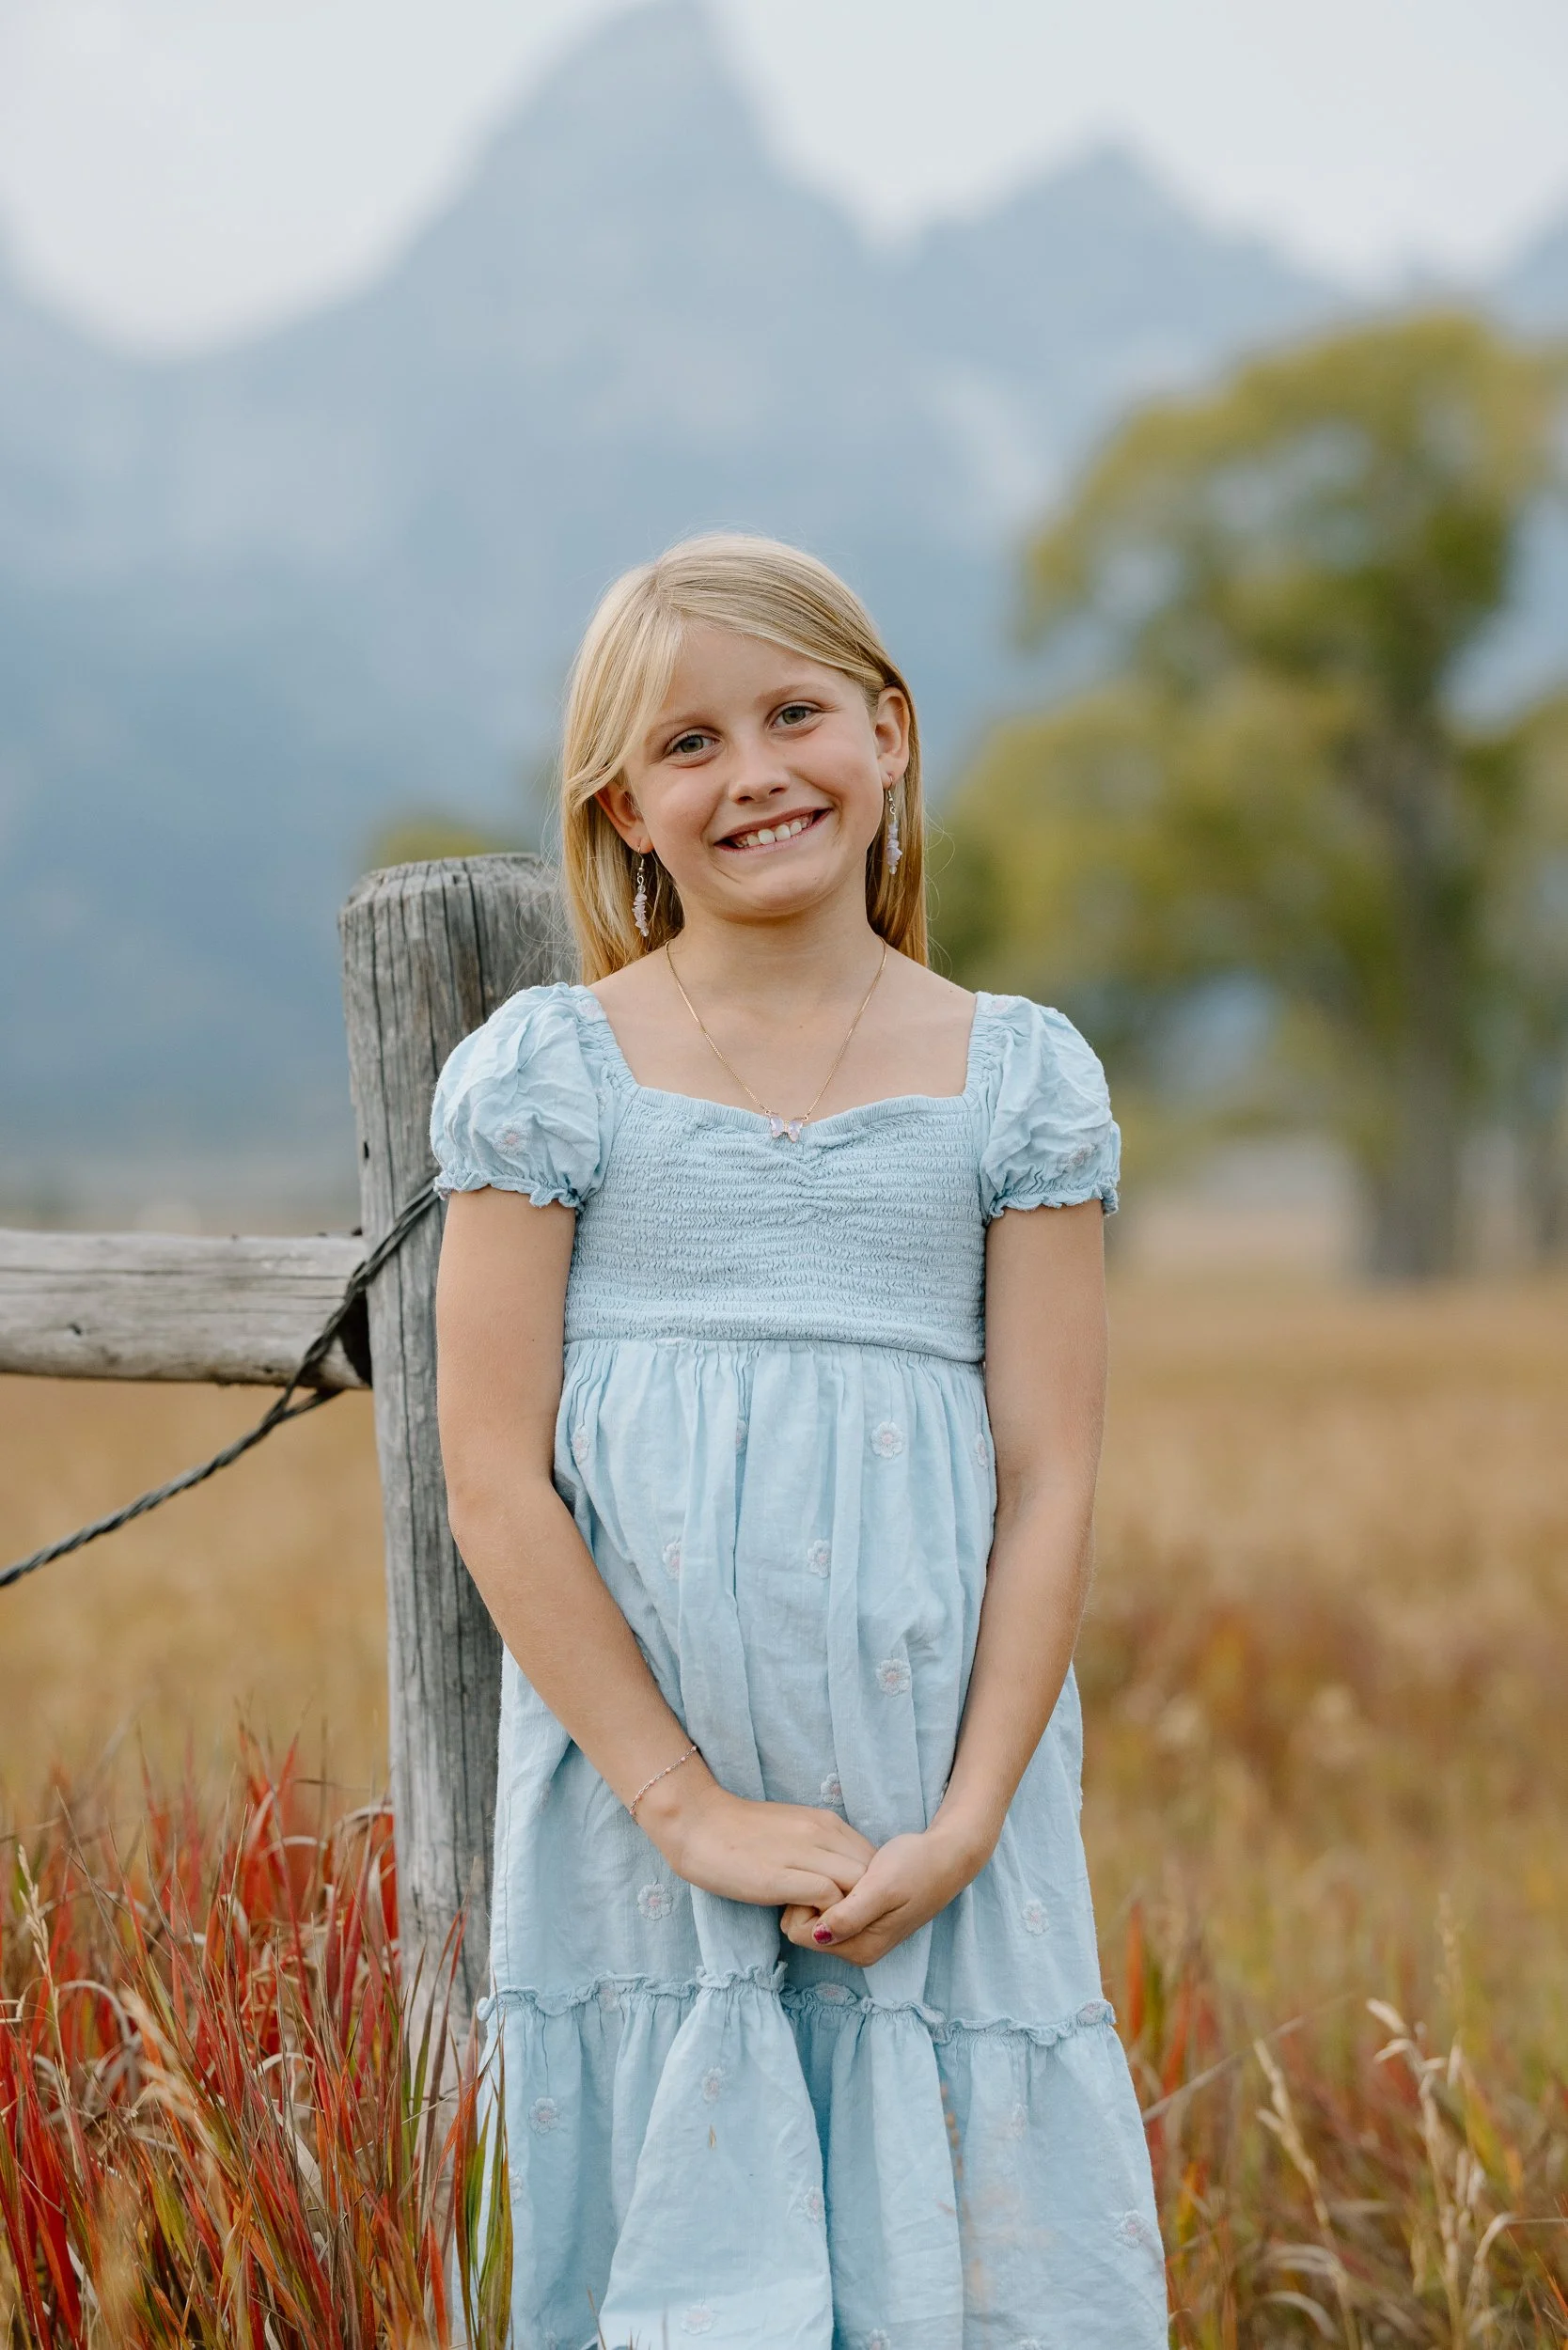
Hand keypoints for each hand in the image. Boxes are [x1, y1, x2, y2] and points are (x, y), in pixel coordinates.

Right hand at [644, 1772, 875, 1911]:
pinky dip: (824, 1917)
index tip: (843, 1904)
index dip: (866, 1887)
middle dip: (862, 1903)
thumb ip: (820, 1847)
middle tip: (833, 1919)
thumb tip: (839, 1877)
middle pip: (873, 1875)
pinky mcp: (780, 1877)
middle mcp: (821, 1833)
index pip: (873, 1858)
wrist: (698, 1823)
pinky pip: (829, 1898)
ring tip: (816, 1922)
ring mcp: (803, 1853)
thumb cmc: (741, 1831)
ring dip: (845, 1912)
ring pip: (857, 1887)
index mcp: (825, 1822)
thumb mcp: (793, 1829)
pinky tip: (797, 1920)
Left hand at [780, 1821, 983, 1967]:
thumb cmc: (916, 1866)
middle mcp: (858, 1950)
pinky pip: (831, 1911)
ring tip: (850, 1874)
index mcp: (860, 1948)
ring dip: (825, 1895)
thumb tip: (818, 1935)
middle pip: (806, 1929)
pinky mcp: (864, 1923)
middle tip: (840, 1874)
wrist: (946, 1856)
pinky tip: (853, 1877)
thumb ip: (850, 1915)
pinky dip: (834, 1893)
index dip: (807, 1901)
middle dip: (814, 1899)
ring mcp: (861, 1938)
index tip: (827, 1877)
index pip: (801, 1933)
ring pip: (817, 1918)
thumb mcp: (882, 1887)